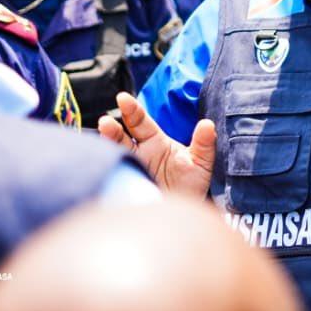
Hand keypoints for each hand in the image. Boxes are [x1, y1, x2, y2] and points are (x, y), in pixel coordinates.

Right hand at [98, 92, 215, 196]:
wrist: (182, 212)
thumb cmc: (190, 185)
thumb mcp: (200, 163)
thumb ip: (204, 143)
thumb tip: (208, 124)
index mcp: (155, 141)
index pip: (140, 121)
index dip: (132, 109)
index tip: (123, 98)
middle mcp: (139, 153)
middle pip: (121, 136)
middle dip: (112, 128)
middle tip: (106, 122)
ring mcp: (131, 168)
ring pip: (114, 154)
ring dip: (107, 146)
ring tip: (102, 138)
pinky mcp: (126, 185)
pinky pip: (114, 174)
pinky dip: (108, 168)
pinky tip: (105, 164)